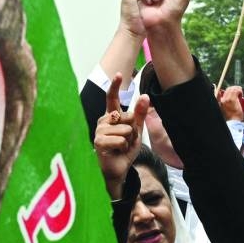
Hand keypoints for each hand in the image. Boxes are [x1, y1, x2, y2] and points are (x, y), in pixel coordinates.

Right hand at [95, 73, 148, 198]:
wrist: (118, 169)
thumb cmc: (124, 150)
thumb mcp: (136, 131)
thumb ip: (140, 114)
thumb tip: (145, 96)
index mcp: (112, 116)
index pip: (112, 98)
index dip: (115, 86)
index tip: (119, 74)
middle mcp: (104, 120)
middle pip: (127, 117)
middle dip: (133, 131)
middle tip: (126, 140)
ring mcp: (100, 130)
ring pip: (125, 129)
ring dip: (128, 141)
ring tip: (120, 147)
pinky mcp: (99, 141)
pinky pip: (120, 140)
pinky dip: (123, 147)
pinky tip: (116, 151)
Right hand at [218, 86, 243, 121]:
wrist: (233, 122)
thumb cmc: (231, 118)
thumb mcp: (225, 110)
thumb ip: (224, 103)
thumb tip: (226, 96)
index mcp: (218, 102)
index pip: (218, 92)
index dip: (226, 91)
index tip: (231, 91)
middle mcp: (221, 100)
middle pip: (228, 89)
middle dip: (234, 90)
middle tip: (238, 95)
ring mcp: (226, 99)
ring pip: (233, 88)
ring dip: (238, 90)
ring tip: (240, 96)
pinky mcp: (232, 99)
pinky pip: (237, 90)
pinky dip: (240, 91)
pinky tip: (241, 95)